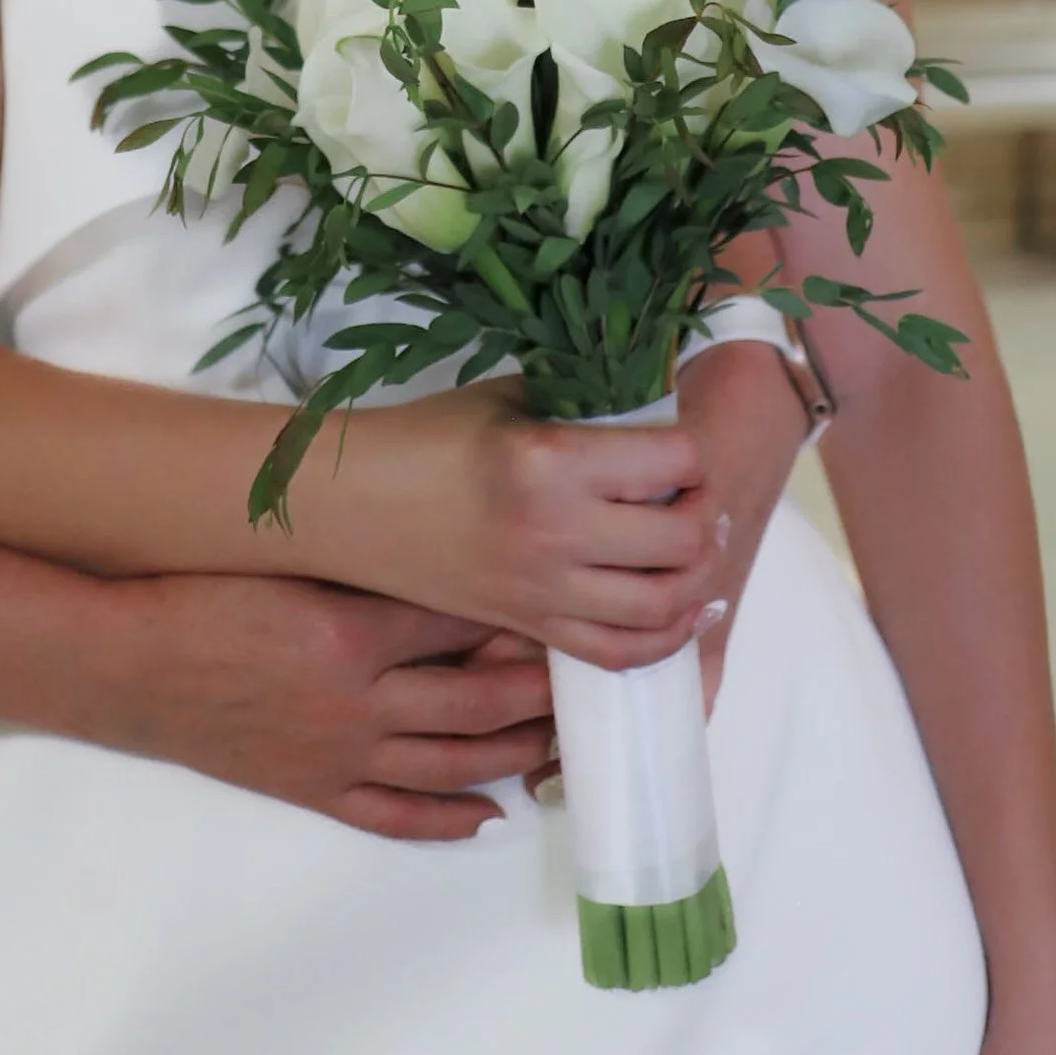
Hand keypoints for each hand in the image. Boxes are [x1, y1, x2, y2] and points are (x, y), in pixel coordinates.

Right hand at [95, 574, 555, 842]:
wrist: (127, 664)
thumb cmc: (199, 595)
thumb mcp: (286, 564)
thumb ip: (362, 567)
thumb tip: (439, 564)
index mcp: (350, 632)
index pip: (463, 625)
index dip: (517, 616)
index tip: (557, 602)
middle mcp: (356, 703)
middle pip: (476, 704)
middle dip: (538, 692)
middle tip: (582, 676)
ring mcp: (337, 756)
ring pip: (452, 765)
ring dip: (514, 754)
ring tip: (555, 740)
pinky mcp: (312, 791)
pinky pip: (394, 816)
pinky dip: (446, 819)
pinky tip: (486, 812)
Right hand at [323, 345, 807, 685]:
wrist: (352, 503)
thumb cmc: (427, 437)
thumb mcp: (511, 402)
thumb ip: (584, 413)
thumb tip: (655, 419)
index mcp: (549, 461)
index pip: (673, 462)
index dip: (691, 452)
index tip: (679, 449)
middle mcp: (555, 532)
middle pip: (682, 540)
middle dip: (703, 516)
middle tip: (694, 498)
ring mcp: (543, 589)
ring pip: (663, 605)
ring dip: (695, 578)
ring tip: (692, 550)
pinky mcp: (530, 625)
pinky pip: (621, 652)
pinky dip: (664, 638)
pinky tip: (678, 610)